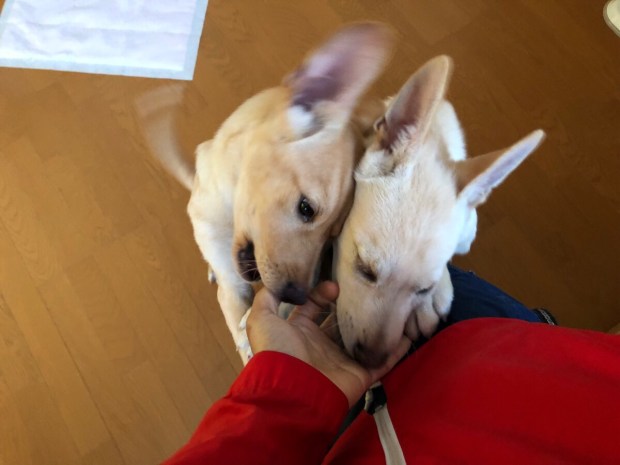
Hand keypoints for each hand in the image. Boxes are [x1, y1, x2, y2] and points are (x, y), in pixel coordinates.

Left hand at [246, 281, 410, 406]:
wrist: (292, 390)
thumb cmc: (277, 352)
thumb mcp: (261, 320)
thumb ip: (266, 298)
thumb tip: (277, 281)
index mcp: (301, 330)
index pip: (315, 305)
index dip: (324, 292)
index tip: (335, 285)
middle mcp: (322, 343)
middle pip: (343, 318)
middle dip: (355, 304)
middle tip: (369, 289)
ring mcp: (343, 358)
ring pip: (365, 336)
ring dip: (378, 322)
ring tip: (395, 304)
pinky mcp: (361, 373)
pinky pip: (383, 359)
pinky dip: (397, 348)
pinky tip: (410, 332)